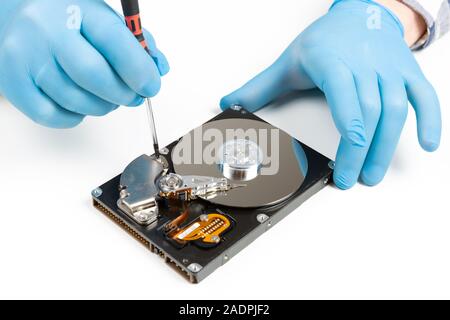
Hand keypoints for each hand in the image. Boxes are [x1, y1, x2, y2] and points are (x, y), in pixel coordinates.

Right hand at [0, 0, 168, 127]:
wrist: (17, 17)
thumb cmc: (68, 22)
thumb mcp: (104, 20)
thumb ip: (135, 44)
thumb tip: (157, 70)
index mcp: (77, 9)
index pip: (114, 41)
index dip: (139, 70)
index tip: (151, 86)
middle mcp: (46, 30)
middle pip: (94, 75)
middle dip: (123, 94)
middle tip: (132, 96)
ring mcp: (26, 57)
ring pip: (76, 101)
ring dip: (102, 107)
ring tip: (104, 96)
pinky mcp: (13, 83)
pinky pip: (53, 117)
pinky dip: (75, 117)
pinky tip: (78, 103)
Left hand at [221, 0, 440, 188]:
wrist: (358, 14)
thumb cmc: (324, 41)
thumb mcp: (288, 63)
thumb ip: (259, 88)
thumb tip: (230, 104)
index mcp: (332, 62)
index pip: (344, 95)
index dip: (349, 125)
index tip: (348, 153)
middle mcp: (364, 64)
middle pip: (368, 111)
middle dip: (361, 150)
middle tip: (352, 179)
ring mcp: (389, 69)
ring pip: (396, 109)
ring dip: (388, 146)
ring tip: (374, 173)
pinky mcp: (406, 73)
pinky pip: (424, 96)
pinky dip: (431, 119)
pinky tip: (428, 144)